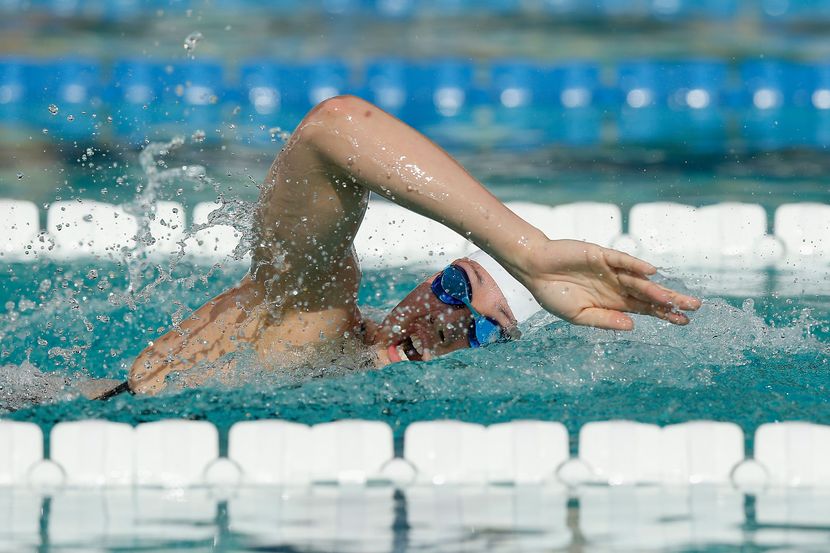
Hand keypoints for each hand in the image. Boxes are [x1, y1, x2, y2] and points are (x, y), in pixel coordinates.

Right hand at [518, 240, 700, 329]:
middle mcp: (617, 286)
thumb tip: (632, 327)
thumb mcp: (578, 316)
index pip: (645, 309)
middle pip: (649, 294)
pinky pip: (622, 260)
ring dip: (657, 288)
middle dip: (671, 301)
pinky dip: (636, 265)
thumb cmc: (553, 294)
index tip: (684, 322)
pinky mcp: (601, 255)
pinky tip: (651, 271)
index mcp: (613, 303)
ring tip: (675, 298)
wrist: (534, 270)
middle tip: (695, 307)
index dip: (664, 315)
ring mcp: (610, 270)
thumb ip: (604, 320)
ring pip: (639, 280)